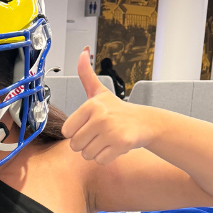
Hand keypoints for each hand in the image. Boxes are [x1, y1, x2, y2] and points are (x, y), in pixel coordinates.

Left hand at [62, 49, 151, 165]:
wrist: (145, 122)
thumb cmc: (117, 110)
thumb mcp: (100, 92)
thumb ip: (86, 75)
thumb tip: (82, 52)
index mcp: (91, 104)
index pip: (67, 132)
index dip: (77, 133)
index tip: (89, 126)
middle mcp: (100, 116)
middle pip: (75, 146)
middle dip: (86, 145)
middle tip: (99, 135)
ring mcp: (111, 130)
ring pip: (87, 155)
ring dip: (96, 152)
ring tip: (107, 140)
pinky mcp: (121, 144)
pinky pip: (101, 160)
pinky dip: (107, 158)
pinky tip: (115, 146)